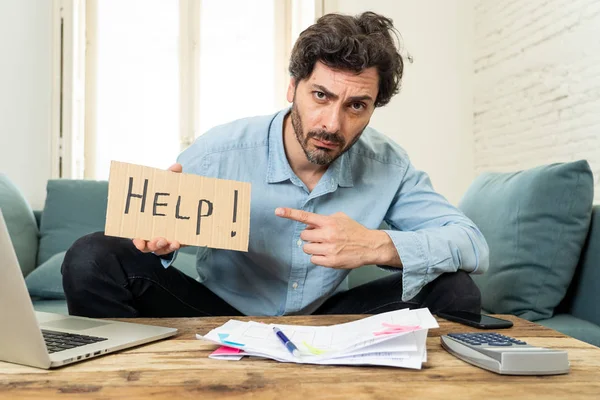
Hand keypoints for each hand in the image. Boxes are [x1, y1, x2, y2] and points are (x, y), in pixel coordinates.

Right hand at [132, 163, 184, 255]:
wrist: (182, 203)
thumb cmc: (167, 195)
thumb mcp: (167, 186)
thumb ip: (170, 177)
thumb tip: (177, 167)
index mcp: (145, 223)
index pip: (138, 235)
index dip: (138, 241)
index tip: (139, 241)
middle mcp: (152, 234)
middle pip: (149, 246)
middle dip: (153, 245)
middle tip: (159, 240)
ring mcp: (164, 239)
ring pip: (161, 249)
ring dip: (165, 247)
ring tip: (172, 242)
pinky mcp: (175, 241)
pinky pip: (173, 248)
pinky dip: (174, 246)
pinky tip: (178, 242)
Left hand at [275, 207, 397, 268]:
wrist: (369, 246)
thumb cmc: (353, 231)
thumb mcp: (340, 218)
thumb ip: (323, 219)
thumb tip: (309, 224)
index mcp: (328, 222)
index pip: (306, 217)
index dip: (290, 214)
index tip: (278, 211)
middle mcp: (327, 234)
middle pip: (304, 235)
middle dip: (309, 237)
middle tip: (320, 237)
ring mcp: (328, 249)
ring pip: (307, 248)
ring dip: (313, 247)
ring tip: (325, 246)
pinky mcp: (330, 261)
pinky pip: (313, 259)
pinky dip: (318, 257)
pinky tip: (328, 254)